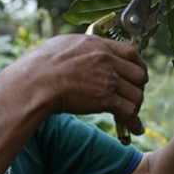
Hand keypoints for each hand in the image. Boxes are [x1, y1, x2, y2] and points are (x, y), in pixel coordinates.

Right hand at [3, 34, 147, 133]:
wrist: (34, 83)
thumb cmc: (39, 66)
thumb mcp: (63, 45)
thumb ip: (79, 48)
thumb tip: (81, 50)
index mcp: (98, 44)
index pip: (131, 52)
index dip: (139, 65)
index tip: (139, 73)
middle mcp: (107, 59)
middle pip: (139, 74)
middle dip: (139, 87)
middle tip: (134, 96)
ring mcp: (108, 78)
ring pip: (136, 94)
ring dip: (136, 106)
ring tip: (132, 115)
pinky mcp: (105, 98)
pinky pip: (129, 111)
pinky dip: (134, 122)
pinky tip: (135, 129)